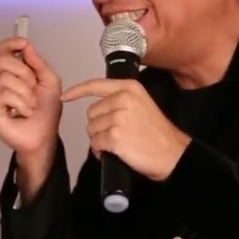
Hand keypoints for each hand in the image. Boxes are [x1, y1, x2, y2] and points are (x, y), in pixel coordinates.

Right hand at [0, 36, 62, 161]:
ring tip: (29, 105)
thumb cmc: (46, 112)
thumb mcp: (49, 81)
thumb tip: (25, 45)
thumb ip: (38, 62)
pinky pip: (3, 94)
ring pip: (4, 78)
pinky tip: (22, 113)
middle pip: (3, 60)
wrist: (45, 135)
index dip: (10, 43)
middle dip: (25, 74)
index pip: (1, 50)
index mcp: (10, 72)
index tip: (23, 44)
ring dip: (25, 93)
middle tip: (33, 90)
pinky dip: (20, 103)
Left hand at [61, 78, 190, 181]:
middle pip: (91, 112)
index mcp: (129, 88)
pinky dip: (100, 152)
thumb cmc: (158, 134)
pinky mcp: (114, 137)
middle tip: (117, 134)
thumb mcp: (142, 104)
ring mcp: (118, 118)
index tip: (65, 96)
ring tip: (118, 144)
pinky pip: (95, 144)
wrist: (173, 154)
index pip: (95, 85)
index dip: (77, 91)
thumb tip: (98, 107)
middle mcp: (123, 99)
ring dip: (99, 140)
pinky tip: (114, 153)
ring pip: (91, 129)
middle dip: (99, 125)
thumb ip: (121, 100)